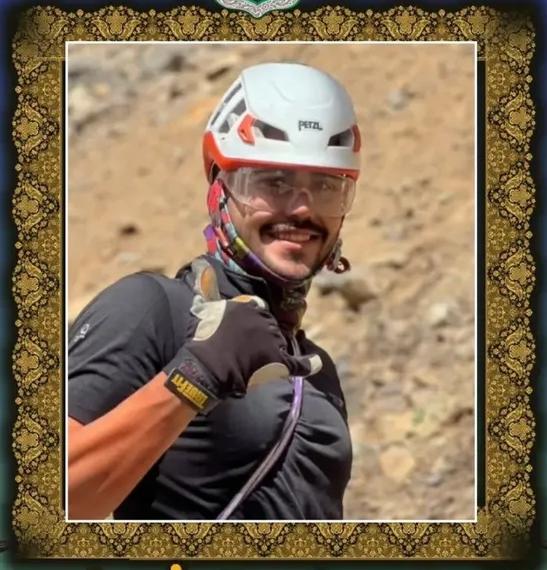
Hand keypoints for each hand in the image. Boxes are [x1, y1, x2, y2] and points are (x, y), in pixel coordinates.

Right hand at [164, 259, 321, 412]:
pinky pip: (299, 363)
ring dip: (274, 349)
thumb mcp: (203, 307)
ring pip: (280, 342)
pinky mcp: (279, 361)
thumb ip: (205, 286)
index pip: (257, 309)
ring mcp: (274, 340)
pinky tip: (316, 362)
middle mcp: (265, 320)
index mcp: (250, 306)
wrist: (208, 366)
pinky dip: (309, 363)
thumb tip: (200, 264)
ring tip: (261, 361)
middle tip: (246, 349)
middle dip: (261, 336)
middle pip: (270, 326)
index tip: (244, 330)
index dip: (251, 320)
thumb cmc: (203, 338)